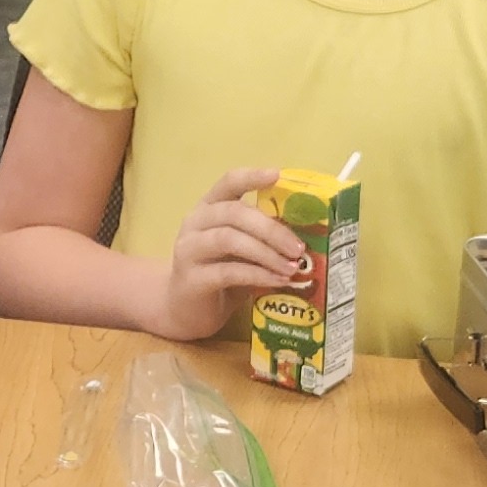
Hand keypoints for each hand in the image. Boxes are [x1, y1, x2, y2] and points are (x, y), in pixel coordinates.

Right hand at [147, 168, 306, 341]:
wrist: (183, 311)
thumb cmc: (218, 275)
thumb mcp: (241, 251)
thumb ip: (262, 239)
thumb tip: (303, 238)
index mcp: (209, 208)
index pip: (228, 183)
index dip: (251, 177)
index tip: (277, 175)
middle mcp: (195, 223)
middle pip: (235, 213)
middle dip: (271, 229)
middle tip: (298, 248)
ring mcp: (189, 250)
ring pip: (229, 239)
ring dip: (266, 253)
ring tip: (292, 267)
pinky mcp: (191, 279)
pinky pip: (228, 272)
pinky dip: (258, 275)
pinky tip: (277, 280)